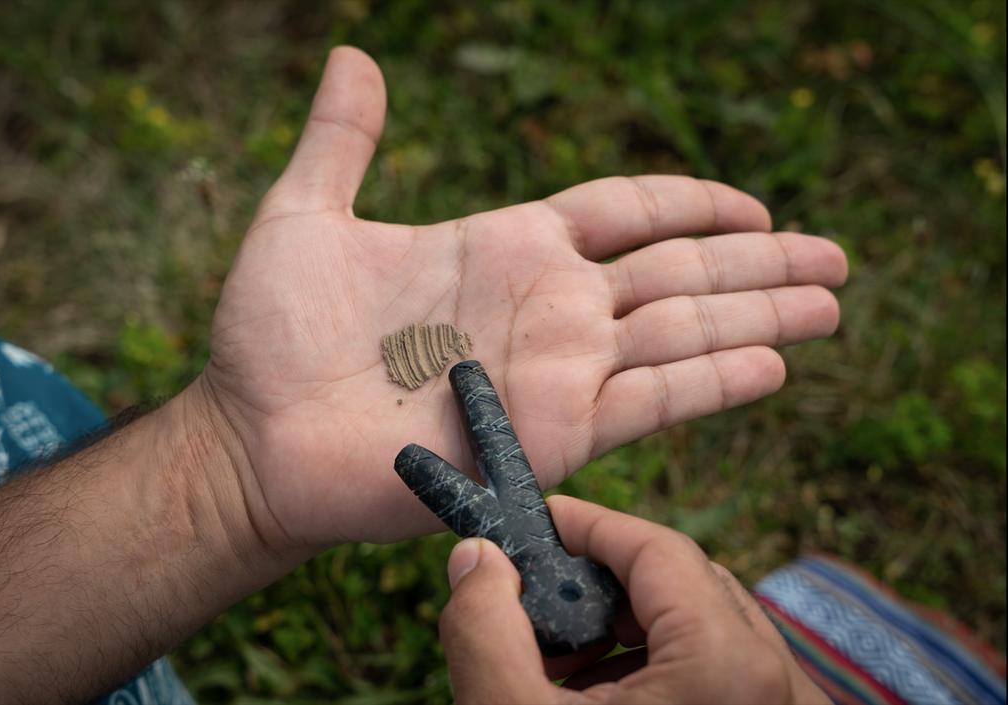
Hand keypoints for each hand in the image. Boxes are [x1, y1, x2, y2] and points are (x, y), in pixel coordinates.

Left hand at [196, 46, 846, 556]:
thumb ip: (344, 141)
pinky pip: (652, 402)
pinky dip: (714, 384)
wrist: (255, 438)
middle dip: (759, 263)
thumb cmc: (269, 335)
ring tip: (830, 304)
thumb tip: (355, 55)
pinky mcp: (552, 433)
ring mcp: (556, 370)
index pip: (625, 212)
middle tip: (835, 257)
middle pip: (678, 272)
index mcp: (506, 245)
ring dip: (760, 318)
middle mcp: (547, 306)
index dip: (692, 203)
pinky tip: (772, 367)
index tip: (752, 204)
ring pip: (683, 333)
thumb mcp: (304, 215)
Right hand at [440, 495, 830, 703]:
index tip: (535, 527)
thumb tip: (476, 560)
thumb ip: (485, 631)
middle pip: (684, 584)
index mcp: (728, 669)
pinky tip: (599, 699)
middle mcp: (777, 685)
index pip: (657, 548)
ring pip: (704, 630)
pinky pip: (721, 674)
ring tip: (562, 666)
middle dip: (602, 584)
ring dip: (627, 631)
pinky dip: (658, 671)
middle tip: (540, 604)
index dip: (586, 526)